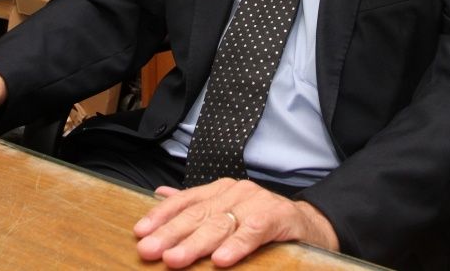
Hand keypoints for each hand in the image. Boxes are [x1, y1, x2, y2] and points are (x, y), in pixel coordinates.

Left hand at [133, 178, 338, 267]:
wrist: (309, 224)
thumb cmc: (262, 220)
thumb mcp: (226, 209)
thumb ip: (195, 204)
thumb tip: (160, 194)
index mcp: (219, 189)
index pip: (185, 200)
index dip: (161, 216)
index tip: (140, 232)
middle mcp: (234, 191)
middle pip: (197, 214)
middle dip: (170, 233)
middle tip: (149, 250)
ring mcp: (255, 202)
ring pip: (220, 224)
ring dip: (195, 244)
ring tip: (174, 259)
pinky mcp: (276, 216)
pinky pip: (252, 232)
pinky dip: (236, 245)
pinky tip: (220, 259)